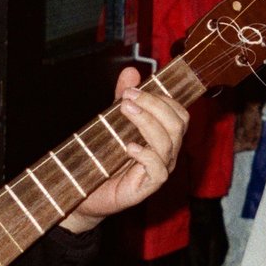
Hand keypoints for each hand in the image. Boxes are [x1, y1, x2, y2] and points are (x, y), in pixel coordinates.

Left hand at [61, 65, 189, 231]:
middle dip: (153, 105)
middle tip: (127, 98)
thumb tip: (131, 71)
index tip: (135, 89)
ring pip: (168, 143)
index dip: (161, 99)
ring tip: (125, 110)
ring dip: (146, 122)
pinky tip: (129, 147)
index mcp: (165, 137)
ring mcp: (160, 171)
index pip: (179, 114)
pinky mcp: (148, 187)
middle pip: (177, 124)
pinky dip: (146, 155)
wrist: (87, 194)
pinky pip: (158, 170)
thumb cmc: (105, 160)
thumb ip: (125, 99)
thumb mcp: (114, 123)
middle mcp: (168, 153)